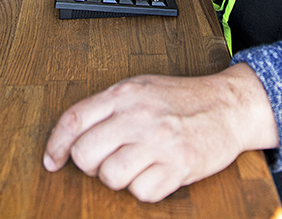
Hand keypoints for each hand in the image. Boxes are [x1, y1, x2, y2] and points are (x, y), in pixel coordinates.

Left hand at [42, 64, 278, 201]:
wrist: (228, 105)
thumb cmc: (183, 99)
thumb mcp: (141, 88)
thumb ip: (107, 106)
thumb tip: (72, 134)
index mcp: (125, 93)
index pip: (74, 120)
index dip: (56, 145)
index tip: (52, 160)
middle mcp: (138, 116)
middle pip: (86, 154)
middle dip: (90, 165)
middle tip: (105, 161)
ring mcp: (159, 142)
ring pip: (110, 177)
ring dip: (118, 178)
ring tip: (135, 166)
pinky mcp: (178, 166)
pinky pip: (142, 193)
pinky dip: (145, 189)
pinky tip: (156, 172)